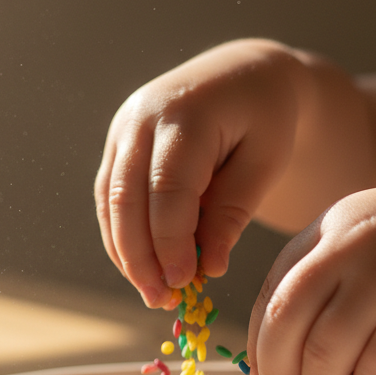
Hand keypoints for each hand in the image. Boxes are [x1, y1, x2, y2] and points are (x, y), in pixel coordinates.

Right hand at [94, 40, 304, 306]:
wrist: (245, 75)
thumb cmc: (266, 120)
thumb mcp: (266, 162)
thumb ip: (234, 211)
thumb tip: (209, 268)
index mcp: (186, 114)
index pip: (167, 189)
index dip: (170, 242)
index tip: (184, 283)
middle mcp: (142, 117)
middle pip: (126, 198)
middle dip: (140, 256)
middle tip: (161, 300)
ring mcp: (122, 130)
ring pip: (109, 203)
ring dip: (127, 254)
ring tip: (154, 294)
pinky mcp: (116, 147)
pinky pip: (109, 200)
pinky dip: (123, 237)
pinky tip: (144, 269)